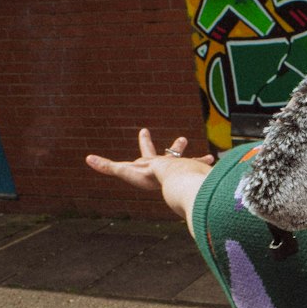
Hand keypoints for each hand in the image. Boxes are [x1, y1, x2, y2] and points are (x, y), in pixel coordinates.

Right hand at [86, 128, 215, 229]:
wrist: (174, 178)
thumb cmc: (150, 176)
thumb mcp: (125, 171)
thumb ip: (107, 167)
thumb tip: (88, 159)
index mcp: (155, 163)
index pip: (148, 151)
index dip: (145, 141)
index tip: (144, 130)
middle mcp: (170, 164)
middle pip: (172, 153)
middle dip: (175, 146)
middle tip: (183, 138)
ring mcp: (184, 169)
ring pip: (193, 163)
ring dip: (199, 160)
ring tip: (210, 158)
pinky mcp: (196, 174)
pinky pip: (205, 172)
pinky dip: (210, 171)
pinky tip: (219, 169)